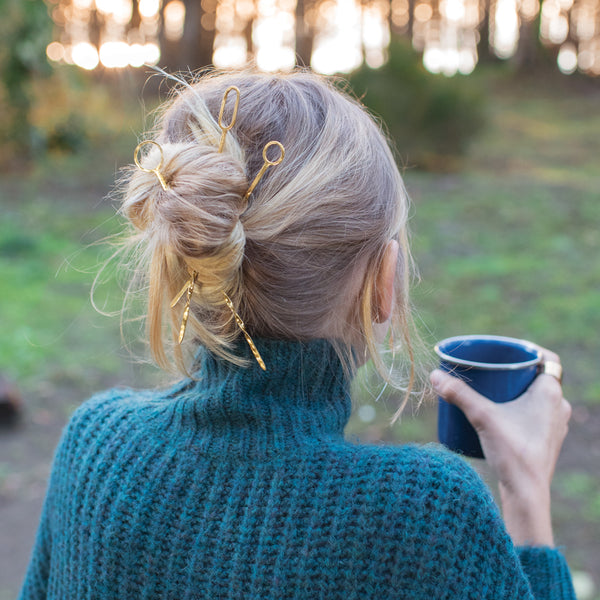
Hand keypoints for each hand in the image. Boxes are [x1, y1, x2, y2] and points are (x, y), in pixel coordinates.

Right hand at [430, 346, 571, 545]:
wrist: (527, 493)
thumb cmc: (513, 453)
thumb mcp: (482, 417)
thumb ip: (459, 394)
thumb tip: (435, 375)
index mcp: (551, 394)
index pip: (549, 359)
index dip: (530, 351)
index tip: (508, 351)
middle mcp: (559, 407)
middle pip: (538, 377)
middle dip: (516, 371)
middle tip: (493, 369)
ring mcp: (555, 425)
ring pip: (538, 397)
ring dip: (518, 390)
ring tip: (493, 391)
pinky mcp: (547, 440)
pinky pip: (537, 414)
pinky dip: (522, 408)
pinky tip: (502, 414)